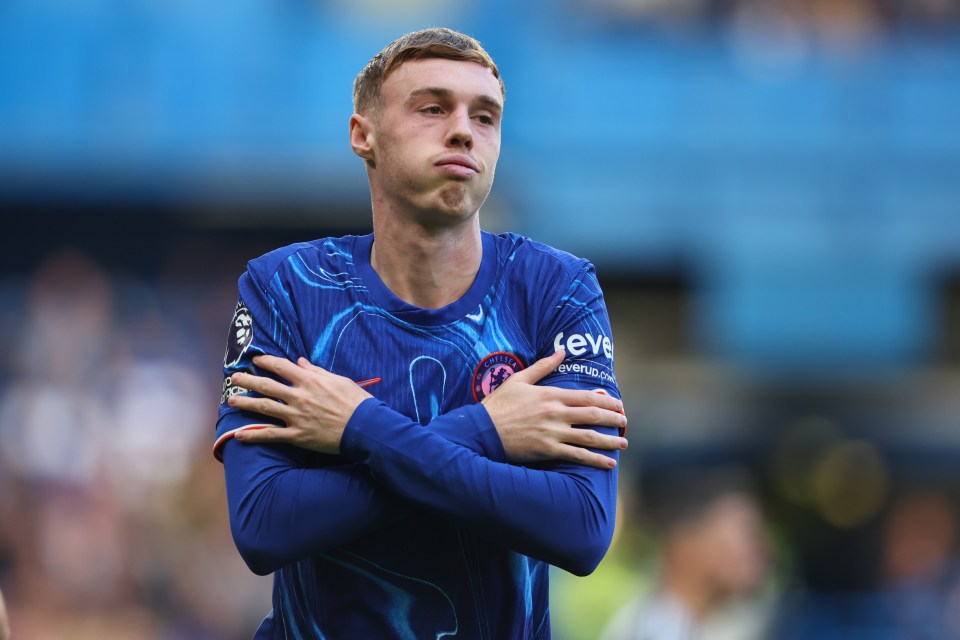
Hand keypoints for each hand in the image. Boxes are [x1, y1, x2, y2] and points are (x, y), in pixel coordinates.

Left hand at [226, 355, 372, 453]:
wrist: (365, 427)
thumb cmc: (356, 402)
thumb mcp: (339, 380)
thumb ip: (317, 371)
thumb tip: (301, 361)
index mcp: (310, 381)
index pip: (281, 366)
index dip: (265, 361)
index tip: (255, 359)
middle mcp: (299, 396)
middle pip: (267, 385)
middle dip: (248, 380)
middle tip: (235, 378)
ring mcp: (297, 416)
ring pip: (264, 408)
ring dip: (246, 403)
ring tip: (231, 401)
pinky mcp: (298, 435)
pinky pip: (271, 435)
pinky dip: (254, 435)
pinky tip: (239, 435)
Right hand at [480, 350, 627, 469]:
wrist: (481, 430)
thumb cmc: (498, 404)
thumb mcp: (519, 380)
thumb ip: (543, 366)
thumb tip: (561, 351)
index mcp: (550, 395)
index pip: (586, 397)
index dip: (606, 401)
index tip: (618, 404)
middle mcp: (555, 413)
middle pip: (593, 415)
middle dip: (613, 418)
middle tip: (625, 421)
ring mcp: (553, 432)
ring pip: (589, 436)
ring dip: (610, 440)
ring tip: (623, 442)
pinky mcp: (547, 450)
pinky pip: (577, 455)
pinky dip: (595, 460)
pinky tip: (609, 463)